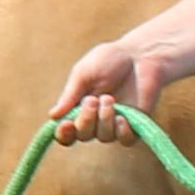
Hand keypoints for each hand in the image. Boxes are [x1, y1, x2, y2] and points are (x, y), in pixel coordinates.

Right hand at [50, 37, 170, 144]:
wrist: (142, 54)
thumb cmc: (111, 59)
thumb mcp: (84, 74)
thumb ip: (70, 95)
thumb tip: (53, 116)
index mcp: (79, 107)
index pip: (67, 131)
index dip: (64, 133)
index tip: (66, 123)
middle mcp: (96, 119)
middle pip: (83, 135)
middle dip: (86, 120)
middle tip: (93, 99)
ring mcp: (116, 123)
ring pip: (104, 137)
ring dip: (104, 119)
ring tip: (110, 99)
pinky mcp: (136, 124)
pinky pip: (125, 140)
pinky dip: (121, 132)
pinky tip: (122, 118)